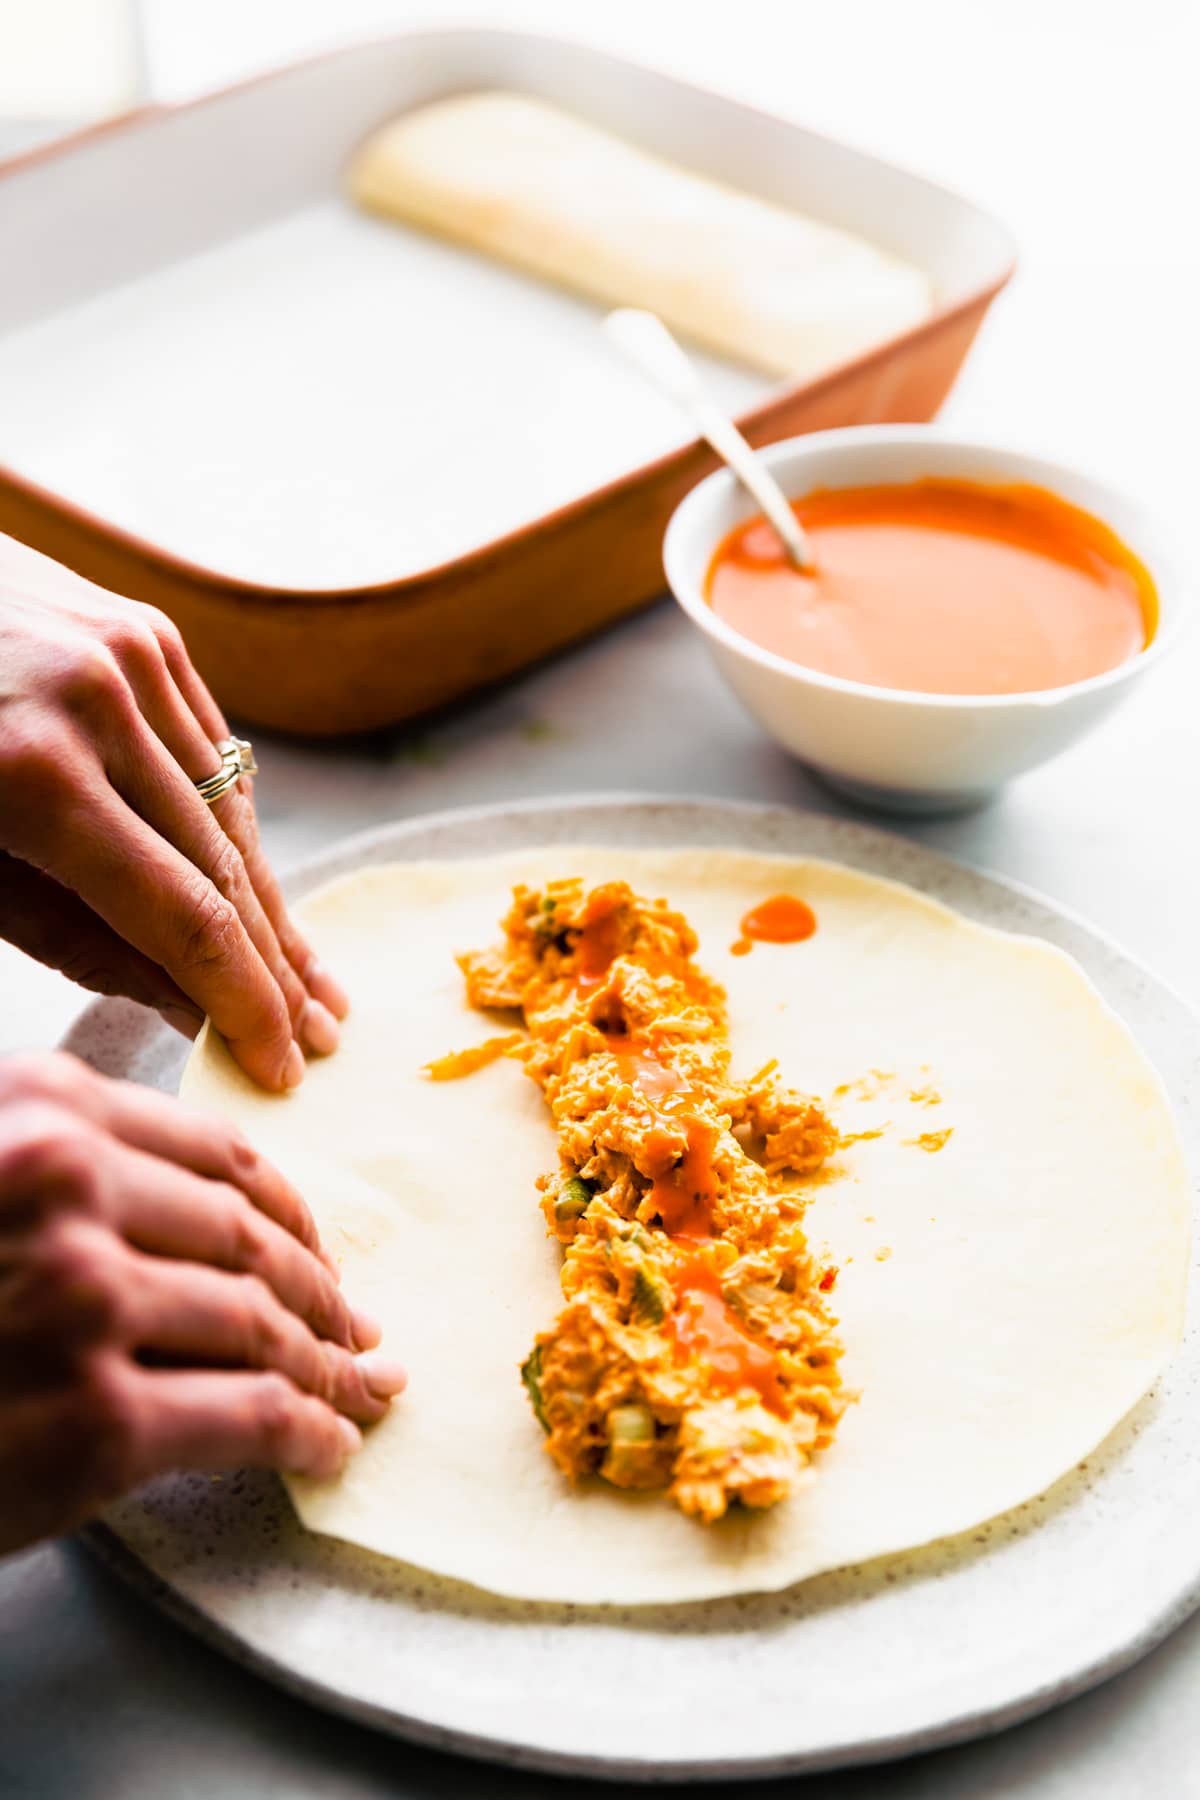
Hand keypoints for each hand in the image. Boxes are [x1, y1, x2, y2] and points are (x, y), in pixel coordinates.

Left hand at [0, 534, 347, 1091]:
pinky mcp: (147, 630)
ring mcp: (134, 655)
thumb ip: (73, 940)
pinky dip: (230, 820)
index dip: (242, 1002)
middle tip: (320, 1037)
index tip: (281, 1066)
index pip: (182, 917)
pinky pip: (212, 749)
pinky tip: (253, 884)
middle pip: (225, 866)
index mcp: (35, 775)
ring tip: (308, 975)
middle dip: (276, 966)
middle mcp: (102, 704)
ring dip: (269, 901)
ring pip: (232, 808)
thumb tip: (193, 1007)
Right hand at [0, 1054, 405, 1556]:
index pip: (220, 1156)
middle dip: (320, 1290)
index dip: (289, 1210)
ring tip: (358, 1386)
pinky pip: (250, 1415)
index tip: (317, 1246)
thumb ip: (67, 1165)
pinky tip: (327, 1444)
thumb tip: (211, 1208)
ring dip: (327, 1364)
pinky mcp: (98, 1421)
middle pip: (249, 1239)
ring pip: (262, 1324)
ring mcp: (86, 1302)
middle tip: (356, 1326)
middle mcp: (70, 1191)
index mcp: (44, 1114)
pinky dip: (307, 1430)